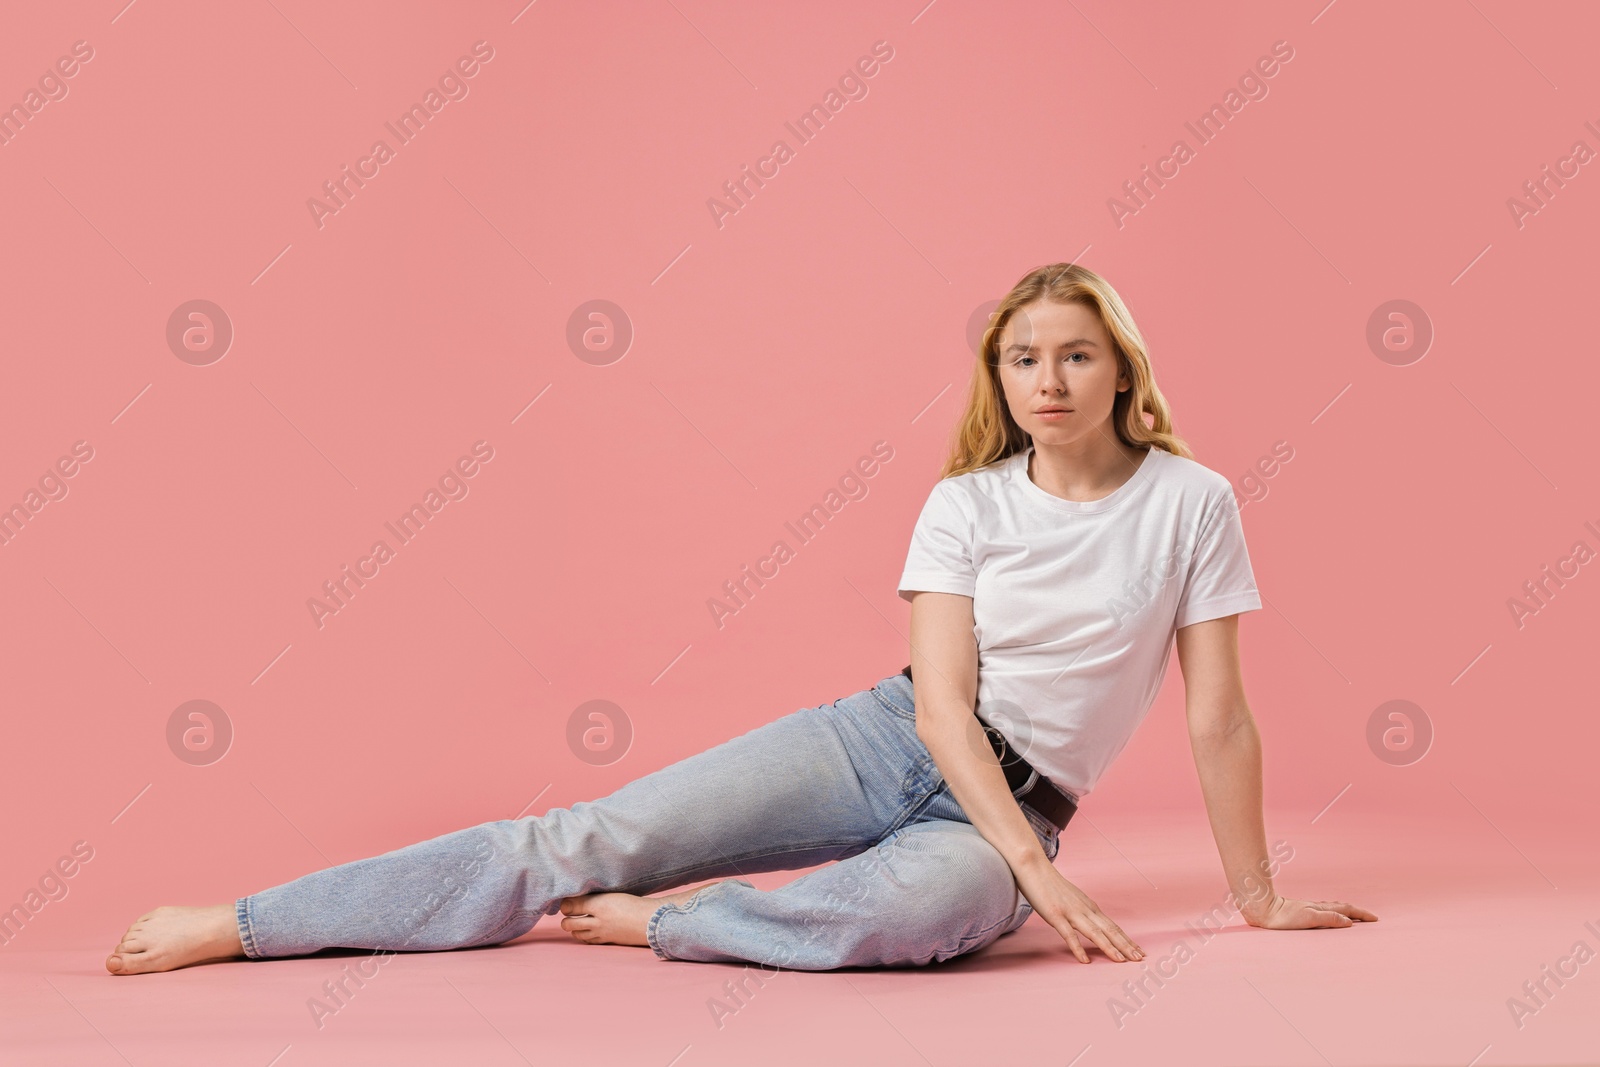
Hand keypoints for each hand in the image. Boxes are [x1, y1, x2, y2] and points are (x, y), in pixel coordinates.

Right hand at [1013, 857, 1143, 963]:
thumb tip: (1091, 923)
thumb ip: (1082, 911)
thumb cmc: (1050, 884)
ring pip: (1095, 933)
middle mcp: (1085, 909)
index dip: (1126, 940)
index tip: (1139, 951)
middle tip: (1140, 959)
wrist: (1033, 866)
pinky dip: (1078, 948)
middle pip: (1110, 930)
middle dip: (1126, 946)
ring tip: (1122, 961)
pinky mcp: (1055, 915)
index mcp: (1089, 907)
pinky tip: (1085, 961)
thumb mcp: (1072, 898)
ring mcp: (1070, 912)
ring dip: (1110, 947)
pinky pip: (1069, 934)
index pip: (1113, 926)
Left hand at [1241, 893, 1377, 929]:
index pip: (1346, 910)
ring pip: (1333, 909)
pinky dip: (1334, 913)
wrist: (1263, 910)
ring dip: (1346, 912)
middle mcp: (1317, 907)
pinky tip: (1329, 916)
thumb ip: (1329, 919)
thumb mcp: (1309, 919)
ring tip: (1355, 917)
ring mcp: (1309, 909)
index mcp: (1321, 909)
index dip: (1361, 914)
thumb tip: (1349, 922)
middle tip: (1370, 919)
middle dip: (1357, 913)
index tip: (1375, 919)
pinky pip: (1324, 912)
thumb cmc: (1284, 917)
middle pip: (1342, 907)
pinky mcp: (1301, 913)